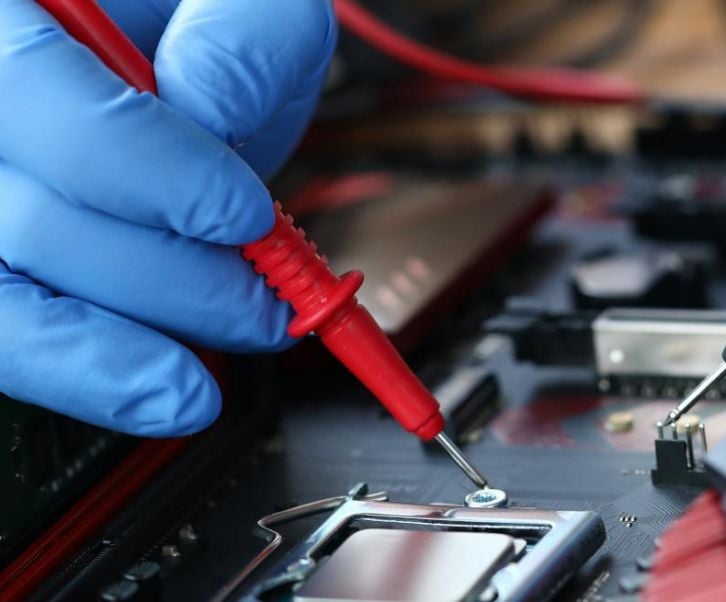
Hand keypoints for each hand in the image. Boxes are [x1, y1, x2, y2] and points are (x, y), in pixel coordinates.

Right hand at [0, 0, 335, 435]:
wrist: (173, 68)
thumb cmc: (197, 34)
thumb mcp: (238, 4)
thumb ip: (237, 42)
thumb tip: (209, 118)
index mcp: (13, 16)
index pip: (36, 94)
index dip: (146, 171)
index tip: (245, 218)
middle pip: (27, 218)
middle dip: (168, 278)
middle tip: (265, 302)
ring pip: (8, 300)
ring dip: (118, 355)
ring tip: (205, 382)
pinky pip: (12, 336)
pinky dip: (89, 376)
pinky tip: (160, 395)